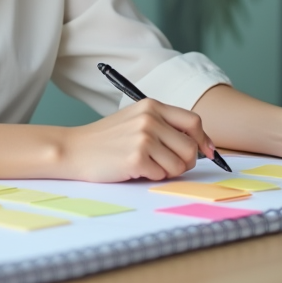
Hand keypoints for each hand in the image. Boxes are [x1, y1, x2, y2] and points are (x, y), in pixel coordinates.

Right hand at [60, 99, 217, 182]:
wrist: (74, 149)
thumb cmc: (106, 139)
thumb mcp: (135, 119)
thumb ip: (163, 126)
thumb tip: (199, 145)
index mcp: (151, 106)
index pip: (193, 121)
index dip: (203, 140)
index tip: (207, 152)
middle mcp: (150, 118)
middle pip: (191, 147)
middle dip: (186, 162)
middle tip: (168, 166)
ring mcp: (143, 137)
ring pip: (179, 164)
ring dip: (168, 171)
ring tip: (148, 166)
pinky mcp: (136, 157)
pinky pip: (162, 175)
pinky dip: (152, 176)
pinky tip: (135, 169)